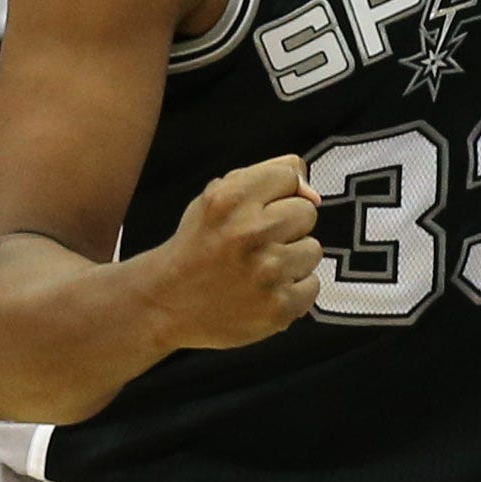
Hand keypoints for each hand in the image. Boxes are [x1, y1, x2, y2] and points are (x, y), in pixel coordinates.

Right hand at [150, 157, 322, 352]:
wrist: (167, 302)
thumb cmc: (200, 244)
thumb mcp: (217, 196)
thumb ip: (268, 176)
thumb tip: (314, 192)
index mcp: (231, 198)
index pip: (290, 174)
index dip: (277, 193)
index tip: (257, 211)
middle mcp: (249, 232)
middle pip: (307, 211)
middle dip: (286, 226)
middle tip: (256, 244)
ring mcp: (267, 272)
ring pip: (312, 249)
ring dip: (292, 260)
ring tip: (259, 269)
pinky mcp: (279, 307)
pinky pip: (313, 286)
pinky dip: (293, 291)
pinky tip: (265, 292)